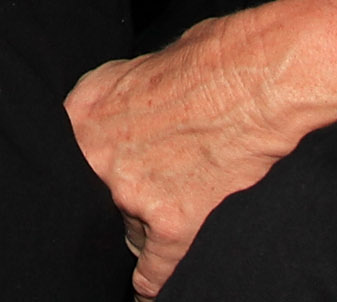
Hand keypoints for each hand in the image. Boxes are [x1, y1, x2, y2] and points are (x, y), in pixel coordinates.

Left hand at [66, 0, 336, 293]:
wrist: (261, 78)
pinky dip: (155, 281)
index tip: (105, 187)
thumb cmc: (215, 59)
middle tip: (159, 186)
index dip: (95, 177)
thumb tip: (119, 122)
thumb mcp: (141, 65)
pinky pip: (152, 273)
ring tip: (183, 205)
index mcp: (85, 113)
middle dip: (127, 197)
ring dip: (152, 226)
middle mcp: (98, 156)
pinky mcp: (170, 226)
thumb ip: (118, 103)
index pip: (75, 166)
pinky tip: (151, 290)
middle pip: (103, 199)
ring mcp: (131, 193)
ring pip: (131, 231)